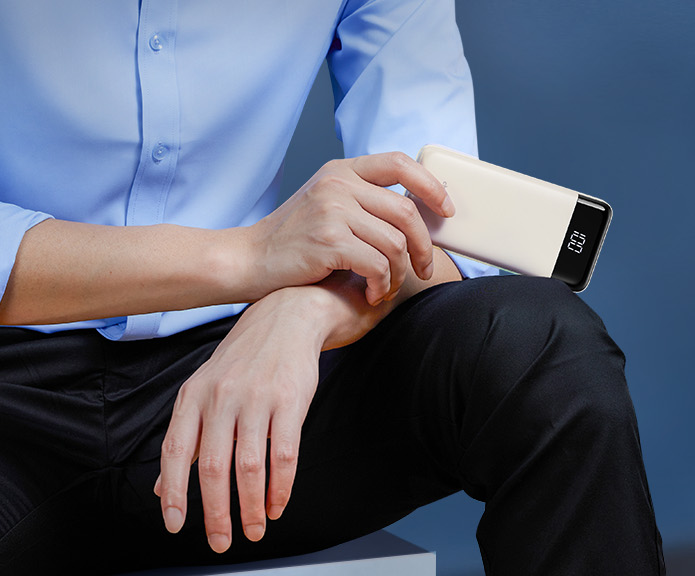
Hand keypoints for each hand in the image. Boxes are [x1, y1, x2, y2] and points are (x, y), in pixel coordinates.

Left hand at [151, 286, 335, 552]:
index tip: (175, 525)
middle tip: (220, 541)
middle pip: (214, 467)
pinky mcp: (290, 401)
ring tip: (254, 530)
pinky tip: (277, 505)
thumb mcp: (203, 391)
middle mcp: (221, 397)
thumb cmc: (243, 360)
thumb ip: (185, 440)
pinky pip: (285, 454)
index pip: (176, 451)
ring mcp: (257, 398)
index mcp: (193, 397)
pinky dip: (281, 487)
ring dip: (252, 506)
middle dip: (216, 512)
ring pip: (250, 466)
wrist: (286, 318)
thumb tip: (161, 488)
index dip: (174, 492)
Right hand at [244, 152, 454, 305]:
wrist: (249, 260)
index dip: (430, 186)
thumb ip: (360, 200)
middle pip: (406, 211)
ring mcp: (332, 210)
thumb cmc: (291, 240)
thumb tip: (411, 210)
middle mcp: (337, 184)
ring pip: (395, 243)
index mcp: (341, 171)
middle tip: (425, 268)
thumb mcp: (324, 203)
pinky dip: (382, 285)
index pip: (400, 163)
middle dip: (423, 245)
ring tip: (388, 287)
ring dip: (399, 273)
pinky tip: (373, 294)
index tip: (445, 209)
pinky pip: (378, 264)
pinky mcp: (329, 240)